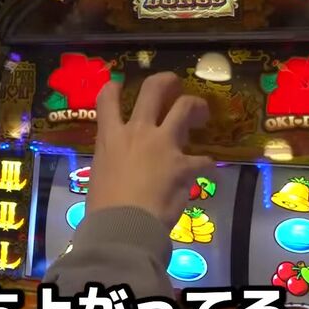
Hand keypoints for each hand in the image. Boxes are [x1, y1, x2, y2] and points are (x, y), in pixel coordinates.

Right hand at [86, 72, 212, 228]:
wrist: (122, 226)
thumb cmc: (103, 208)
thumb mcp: (99, 176)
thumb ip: (112, 161)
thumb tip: (121, 166)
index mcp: (111, 137)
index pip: (107, 99)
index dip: (113, 89)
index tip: (118, 86)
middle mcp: (138, 132)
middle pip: (154, 89)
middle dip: (167, 82)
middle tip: (175, 86)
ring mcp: (163, 145)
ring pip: (185, 108)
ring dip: (196, 107)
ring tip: (201, 115)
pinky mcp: (183, 165)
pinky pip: (203, 160)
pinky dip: (207, 165)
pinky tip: (209, 171)